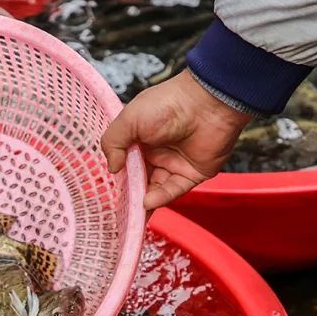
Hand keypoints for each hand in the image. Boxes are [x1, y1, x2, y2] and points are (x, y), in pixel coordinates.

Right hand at [101, 70, 253, 209]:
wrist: (207, 103)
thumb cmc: (167, 104)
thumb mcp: (129, 119)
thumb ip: (112, 142)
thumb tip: (112, 168)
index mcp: (141, 137)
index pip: (126, 162)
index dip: (119, 175)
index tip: (109, 189)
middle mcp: (158, 151)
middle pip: (141, 179)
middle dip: (131, 193)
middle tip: (120, 207)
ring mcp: (175, 163)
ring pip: (156, 188)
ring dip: (144, 200)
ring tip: (133, 211)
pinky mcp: (192, 174)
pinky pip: (174, 190)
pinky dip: (161, 197)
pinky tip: (148, 202)